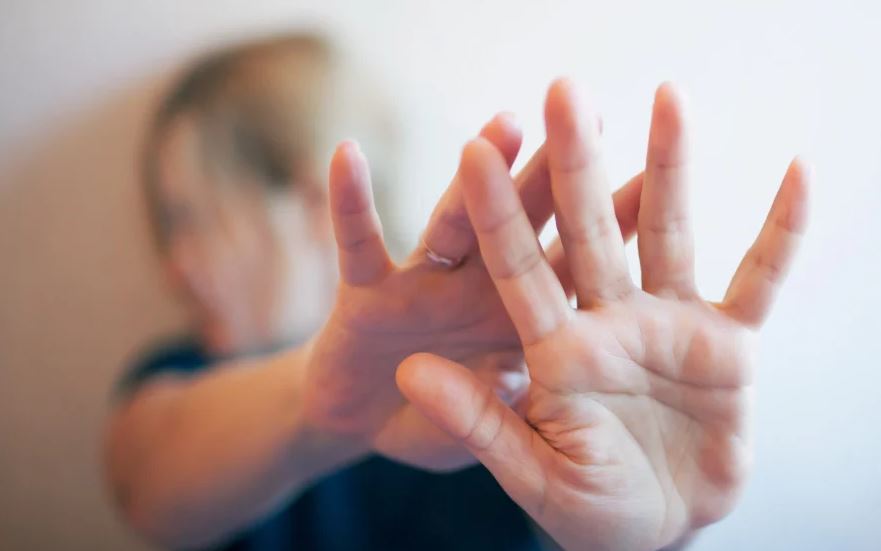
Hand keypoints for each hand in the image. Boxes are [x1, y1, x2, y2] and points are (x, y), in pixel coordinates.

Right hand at [300, 112, 644, 469]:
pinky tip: (346, 155)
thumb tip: (522, 375)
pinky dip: (350, 203)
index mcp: (520, 320)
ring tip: (505, 127)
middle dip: (554, 174)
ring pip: (453, 223)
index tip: (653, 175)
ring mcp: (423, 285)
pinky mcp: (366, 292)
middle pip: (523, 225)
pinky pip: (358, 243)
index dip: (609, 225)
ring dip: (477, 177)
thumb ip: (505, 409)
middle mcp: (478, 289)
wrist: (364, 428)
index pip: (572, 265)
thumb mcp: (485, 431)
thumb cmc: (437, 423)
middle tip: (592, 115)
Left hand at [397, 79, 808, 548]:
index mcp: (553, 349)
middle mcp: (606, 321)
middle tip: (566, 90)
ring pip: (667, 233)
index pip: (517, 269)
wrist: (655, 530)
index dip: (497, 213)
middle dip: (577, 162)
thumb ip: (477, 421)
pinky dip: (782, 233)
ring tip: (668, 96)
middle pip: (587, 230)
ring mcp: (667, 324)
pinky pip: (760, 279)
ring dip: (669, 167)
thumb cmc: (587, 508)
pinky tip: (798, 174)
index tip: (474, 151)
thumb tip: (409, 373)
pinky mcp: (726, 343)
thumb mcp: (530, 471)